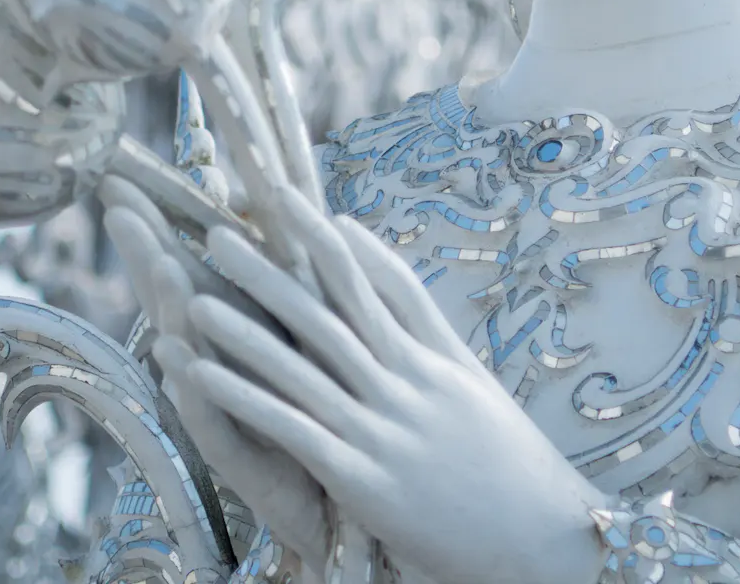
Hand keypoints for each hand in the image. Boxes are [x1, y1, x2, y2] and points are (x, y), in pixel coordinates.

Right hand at [101, 177, 331, 571]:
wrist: (332, 497)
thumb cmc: (311, 404)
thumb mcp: (299, 325)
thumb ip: (277, 267)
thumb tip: (257, 193)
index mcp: (239, 322)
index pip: (190, 260)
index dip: (159, 219)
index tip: (123, 174)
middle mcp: (218, 359)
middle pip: (176, 295)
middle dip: (148, 248)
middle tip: (118, 203)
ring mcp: (222, 405)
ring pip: (192, 348)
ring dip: (173, 307)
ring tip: (159, 263)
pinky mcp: (238, 455)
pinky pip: (212, 417)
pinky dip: (196, 386)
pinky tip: (175, 356)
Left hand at [180, 188, 606, 583]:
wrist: (546, 540)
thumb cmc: (509, 465)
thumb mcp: (472, 383)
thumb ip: (425, 326)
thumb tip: (378, 269)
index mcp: (432, 359)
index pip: (375, 282)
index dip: (328, 241)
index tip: (285, 200)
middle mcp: (407, 383)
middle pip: (328, 312)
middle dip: (271, 269)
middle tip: (219, 229)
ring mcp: (386, 430)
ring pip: (303, 366)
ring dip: (244, 328)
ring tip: (193, 296)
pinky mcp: (365, 479)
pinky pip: (295, 430)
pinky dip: (246, 398)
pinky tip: (203, 376)